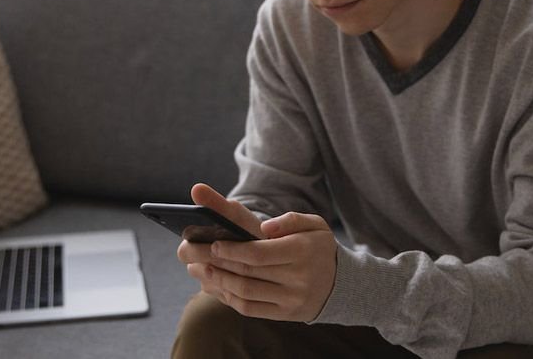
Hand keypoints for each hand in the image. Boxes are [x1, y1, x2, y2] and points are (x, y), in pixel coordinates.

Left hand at [175, 184, 337, 322]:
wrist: (342, 284)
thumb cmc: (319, 247)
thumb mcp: (315, 224)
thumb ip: (291, 219)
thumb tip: (266, 227)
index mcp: (302, 251)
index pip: (259, 253)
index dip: (233, 249)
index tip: (213, 243)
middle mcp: (297, 278)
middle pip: (247, 271)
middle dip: (215, 261)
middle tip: (190, 252)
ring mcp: (291, 299)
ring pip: (245, 292)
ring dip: (216, 280)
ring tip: (197, 268)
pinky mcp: (285, 314)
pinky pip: (249, 308)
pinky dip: (227, 297)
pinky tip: (213, 285)